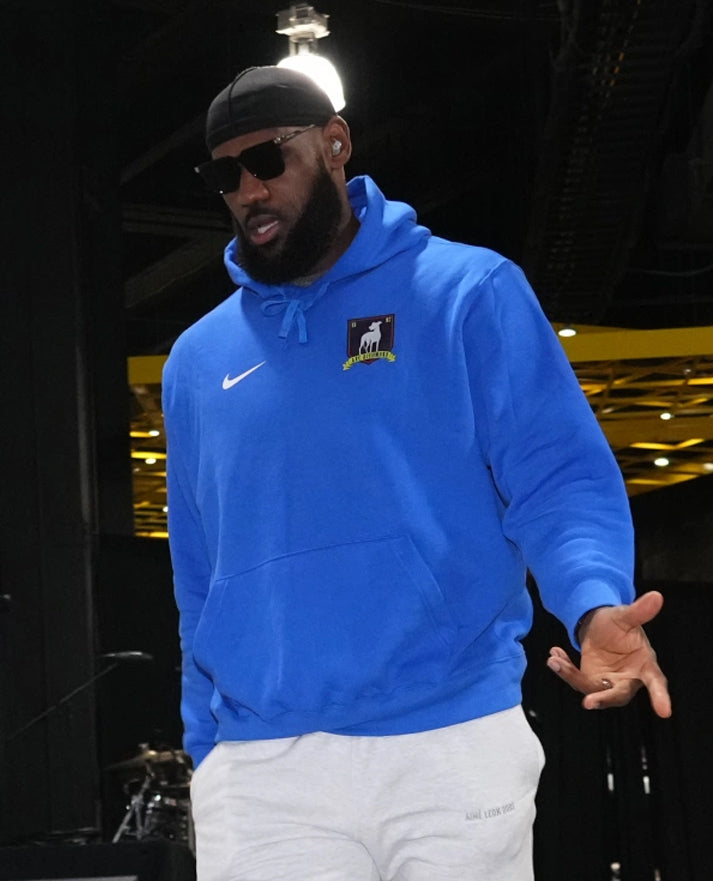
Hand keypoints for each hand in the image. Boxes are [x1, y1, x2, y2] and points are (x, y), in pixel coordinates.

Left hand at [546, 590, 671, 717]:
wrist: (599, 625)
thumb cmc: (619, 624)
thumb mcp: (625, 616)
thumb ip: (639, 611)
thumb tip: (657, 596)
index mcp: (645, 665)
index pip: (656, 682)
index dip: (660, 696)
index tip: (665, 712)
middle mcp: (628, 679)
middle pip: (618, 695)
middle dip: (603, 699)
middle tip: (588, 702)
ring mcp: (608, 683)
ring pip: (591, 689)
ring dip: (572, 677)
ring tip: (555, 661)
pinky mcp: (590, 681)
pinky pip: (576, 679)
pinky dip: (565, 669)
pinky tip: (555, 654)